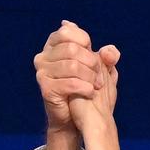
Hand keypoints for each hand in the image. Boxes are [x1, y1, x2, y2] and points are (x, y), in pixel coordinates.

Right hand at [33, 20, 117, 149]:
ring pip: (72, 66)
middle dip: (92, 62)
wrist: (74, 117)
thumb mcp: (100, 69)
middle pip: (72, 49)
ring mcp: (42, 72)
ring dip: (90, 77)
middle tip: (99, 76)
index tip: (94, 56)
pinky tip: (90, 92)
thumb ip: (107, 57)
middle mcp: (43, 56)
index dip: (85, 42)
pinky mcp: (46, 88)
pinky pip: (70, 83)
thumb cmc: (85, 88)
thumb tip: (108, 50)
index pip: (68, 32)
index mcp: (53, 45)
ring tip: (96, 85)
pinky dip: (85, 88)